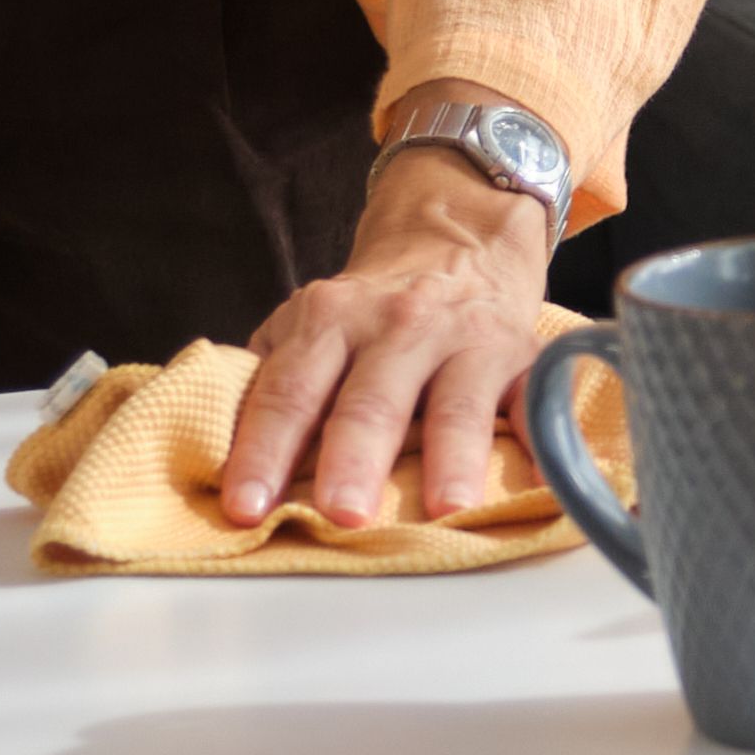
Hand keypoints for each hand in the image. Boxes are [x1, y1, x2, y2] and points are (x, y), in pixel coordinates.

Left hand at [216, 128, 563, 527]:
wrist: (459, 241)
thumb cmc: (371, 312)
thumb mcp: (311, 324)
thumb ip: (271, 376)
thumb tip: (214, 454)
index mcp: (330, 321)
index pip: (288, 392)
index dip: (264, 449)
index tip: (245, 506)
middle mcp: (399, 326)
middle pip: (370, 400)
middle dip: (353, 457)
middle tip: (340, 513)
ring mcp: (467, 342)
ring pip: (455, 404)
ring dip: (450, 456)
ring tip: (444, 507)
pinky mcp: (524, 359)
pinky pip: (534, 401)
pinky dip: (540, 440)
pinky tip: (541, 477)